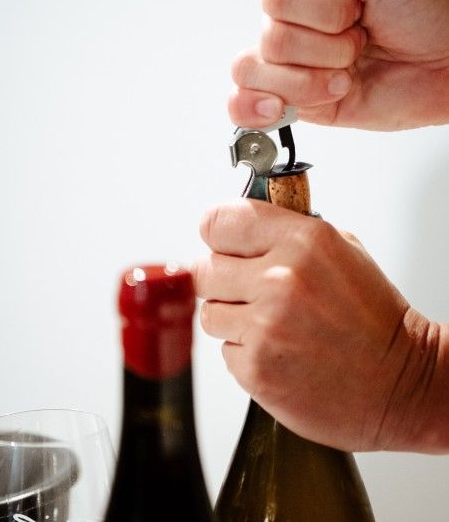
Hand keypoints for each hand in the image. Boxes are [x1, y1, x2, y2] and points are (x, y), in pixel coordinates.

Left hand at [193, 199, 445, 451]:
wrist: (399, 382)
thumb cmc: (372, 318)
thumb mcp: (341, 249)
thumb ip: (286, 231)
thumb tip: (240, 226)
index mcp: (302, 242)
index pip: (219, 222)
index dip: (218, 233)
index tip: (222, 242)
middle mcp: (280, 280)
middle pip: (203, 269)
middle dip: (221, 279)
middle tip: (248, 290)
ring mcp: (265, 327)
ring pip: (209, 312)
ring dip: (232, 318)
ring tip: (270, 324)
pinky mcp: (255, 368)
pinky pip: (225, 350)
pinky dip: (245, 351)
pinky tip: (278, 350)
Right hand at [230, 0, 448, 130]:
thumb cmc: (429, 14)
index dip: (315, 10)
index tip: (353, 9)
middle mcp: (299, 28)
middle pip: (270, 39)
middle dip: (324, 45)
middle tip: (359, 41)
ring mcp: (299, 69)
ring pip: (261, 72)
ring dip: (313, 77)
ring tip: (348, 72)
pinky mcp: (305, 105)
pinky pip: (257, 107)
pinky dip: (273, 105)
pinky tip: (301, 99)